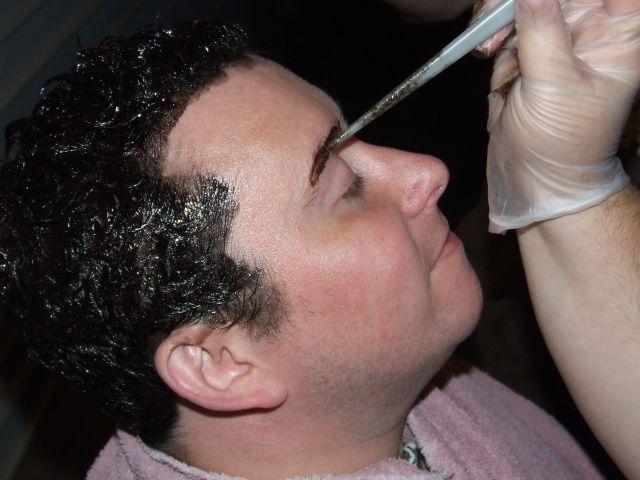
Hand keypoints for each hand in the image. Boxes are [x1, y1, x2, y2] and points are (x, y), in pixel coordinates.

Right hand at [486, 0, 638, 232]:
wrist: (534, 180)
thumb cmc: (562, 143)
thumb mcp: (555, 84)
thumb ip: (542, 30)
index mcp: (617, 35)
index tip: (537, 1)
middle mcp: (590, 32)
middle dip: (521, 0)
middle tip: (496, 11)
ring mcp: (556, 42)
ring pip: (526, 3)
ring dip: (500, 17)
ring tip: (488, 47)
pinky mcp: (526, 54)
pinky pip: (507, 26)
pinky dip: (491, 36)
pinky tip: (487, 56)